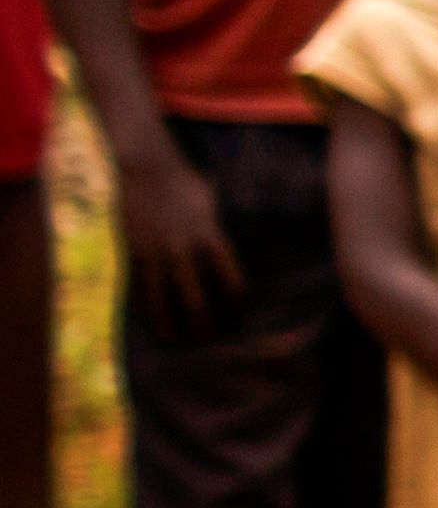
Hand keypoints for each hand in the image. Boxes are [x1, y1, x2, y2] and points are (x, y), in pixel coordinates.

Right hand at [113, 140, 239, 339]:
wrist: (144, 167)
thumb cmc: (182, 182)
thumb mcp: (210, 203)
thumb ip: (217, 226)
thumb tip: (233, 236)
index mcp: (211, 237)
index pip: (231, 281)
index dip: (235, 303)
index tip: (237, 315)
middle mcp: (184, 250)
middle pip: (198, 298)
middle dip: (204, 322)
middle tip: (208, 337)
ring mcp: (155, 253)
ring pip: (164, 299)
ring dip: (171, 322)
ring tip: (177, 340)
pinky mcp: (131, 252)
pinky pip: (138, 286)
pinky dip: (144, 306)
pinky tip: (148, 321)